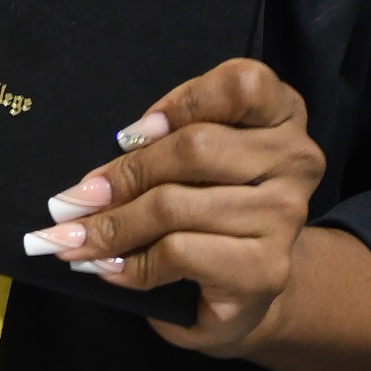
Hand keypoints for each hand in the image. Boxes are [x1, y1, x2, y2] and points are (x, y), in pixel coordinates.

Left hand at [24, 58, 324, 356]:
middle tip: (74, 199)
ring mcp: (285, 216)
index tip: (130, 133)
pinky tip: (111, 267)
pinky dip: (134, 262)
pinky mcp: (267, 269)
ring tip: (74, 239)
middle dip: (124, 174)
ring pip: (176, 205)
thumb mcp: (195, 155)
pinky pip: (180, 252)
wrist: (248, 286)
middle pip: (195, 148)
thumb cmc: (210, 202)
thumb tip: (103, 171)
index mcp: (282, 112)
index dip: (182, 102)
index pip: (241, 85)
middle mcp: (296, 159)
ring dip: (113, 225)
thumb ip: (167, 141)